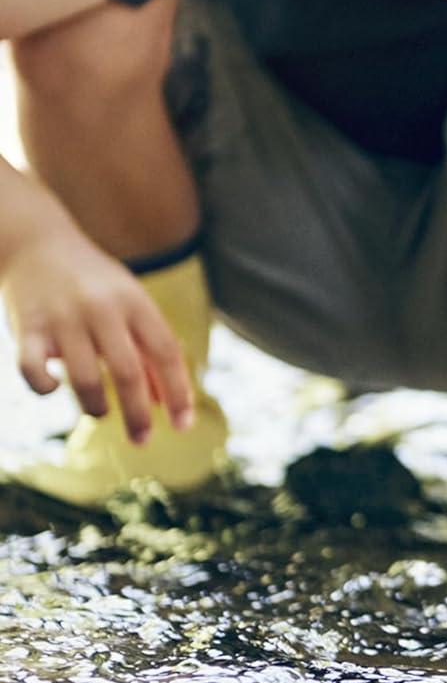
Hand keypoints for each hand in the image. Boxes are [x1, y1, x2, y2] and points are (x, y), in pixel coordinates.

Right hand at [1, 228, 193, 442]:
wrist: (38, 242)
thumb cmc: (95, 282)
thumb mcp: (131, 304)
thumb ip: (149, 348)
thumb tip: (167, 401)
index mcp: (136, 303)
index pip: (166, 354)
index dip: (178, 392)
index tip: (183, 425)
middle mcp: (102, 310)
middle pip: (128, 372)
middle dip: (138, 413)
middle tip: (142, 440)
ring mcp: (64, 319)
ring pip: (84, 378)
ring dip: (96, 407)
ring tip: (100, 413)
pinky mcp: (27, 327)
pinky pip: (33, 369)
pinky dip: (44, 387)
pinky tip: (53, 388)